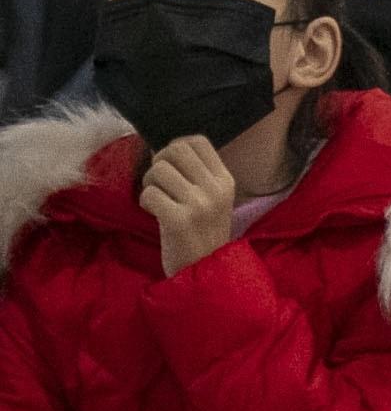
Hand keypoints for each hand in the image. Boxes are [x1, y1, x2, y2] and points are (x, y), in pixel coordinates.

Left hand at [138, 136, 238, 275]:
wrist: (207, 269)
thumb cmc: (204, 233)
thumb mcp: (213, 200)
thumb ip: (197, 175)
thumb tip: (162, 151)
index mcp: (225, 180)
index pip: (198, 141)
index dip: (176, 146)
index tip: (172, 165)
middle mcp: (215, 189)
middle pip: (176, 150)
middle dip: (159, 161)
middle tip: (159, 181)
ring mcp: (198, 204)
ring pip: (159, 170)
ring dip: (149, 183)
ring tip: (156, 199)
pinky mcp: (178, 220)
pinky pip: (149, 194)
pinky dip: (144, 201)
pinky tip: (153, 213)